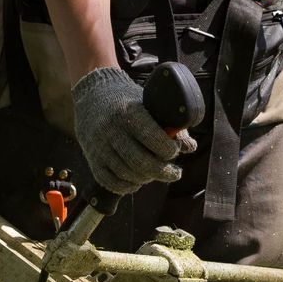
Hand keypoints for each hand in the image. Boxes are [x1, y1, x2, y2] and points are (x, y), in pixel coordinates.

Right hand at [70, 67, 196, 195]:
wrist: (93, 95)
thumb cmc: (128, 101)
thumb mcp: (149, 105)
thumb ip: (170, 125)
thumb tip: (190, 147)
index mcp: (129, 112)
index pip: (152, 137)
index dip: (168, 150)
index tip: (174, 151)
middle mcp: (112, 130)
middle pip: (140, 162)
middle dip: (163, 171)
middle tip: (175, 173)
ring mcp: (100, 146)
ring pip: (126, 174)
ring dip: (146, 179)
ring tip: (155, 173)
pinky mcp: (92, 158)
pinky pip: (110, 181)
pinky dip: (127, 186)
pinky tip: (137, 182)